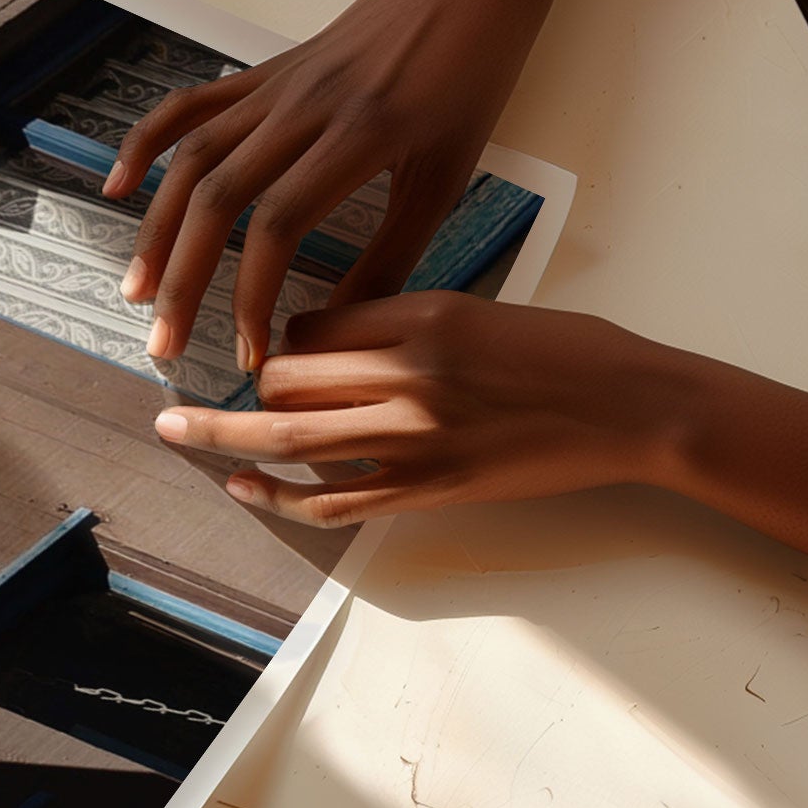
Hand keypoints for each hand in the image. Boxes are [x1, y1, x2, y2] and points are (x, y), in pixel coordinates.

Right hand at [108, 0, 689, 371]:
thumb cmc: (469, 78)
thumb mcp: (448, 174)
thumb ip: (395, 252)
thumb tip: (343, 325)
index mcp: (358, 136)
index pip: (279, 226)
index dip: (252, 296)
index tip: (250, 354)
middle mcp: (303, 109)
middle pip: (218, 199)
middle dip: (184, 279)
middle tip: (165, 343)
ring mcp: (274, 88)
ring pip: (192, 160)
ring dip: (156, 230)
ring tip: (137, 290)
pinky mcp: (261, 75)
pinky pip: (190, 109)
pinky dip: (146, 145)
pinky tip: (119, 187)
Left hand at [155, 294, 807, 560]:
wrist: (634, 408)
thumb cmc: (566, 350)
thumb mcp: (476, 308)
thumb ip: (400, 320)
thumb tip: (320, 337)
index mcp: (422, 314)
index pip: (312, 323)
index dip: (285, 336)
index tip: (280, 345)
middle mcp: (409, 374)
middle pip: (288, 376)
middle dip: (252, 385)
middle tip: (220, 387)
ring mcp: (416, 438)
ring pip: (292, 435)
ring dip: (224, 432)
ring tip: (173, 427)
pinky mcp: (430, 490)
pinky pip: (333, 499)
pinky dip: (277, 495)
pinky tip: (241, 486)